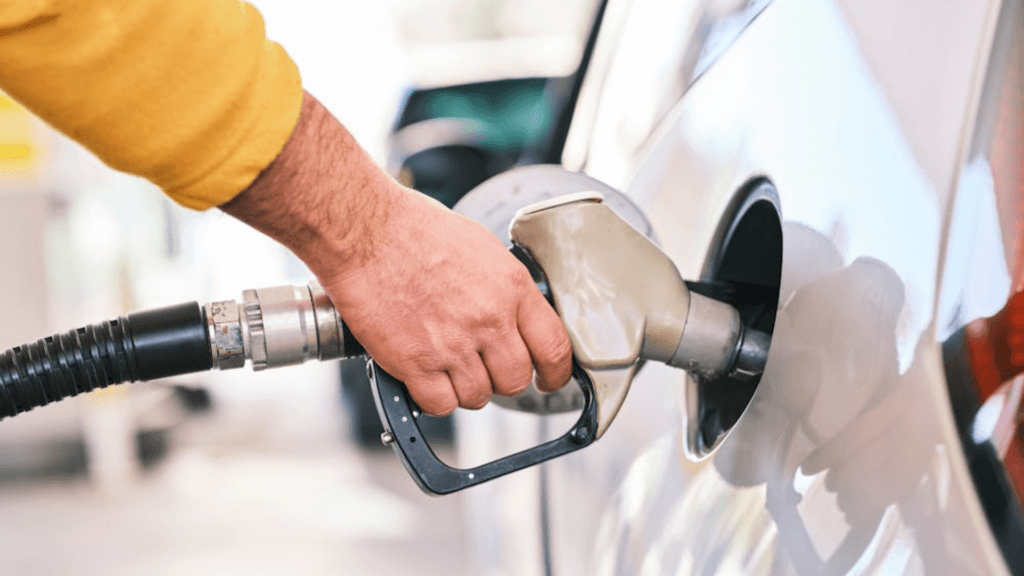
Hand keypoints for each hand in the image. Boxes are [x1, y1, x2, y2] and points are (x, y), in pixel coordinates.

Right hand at [222, 92, 572, 414]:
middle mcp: (489, 320)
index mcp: (512, 288)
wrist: (366, 231)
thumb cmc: (415, 229)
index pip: (555, 348)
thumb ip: (505, 287)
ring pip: (478, 397)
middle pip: (516, 380)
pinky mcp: (415, 363)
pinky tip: (425, 376)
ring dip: (466, 388)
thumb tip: (515, 314)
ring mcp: (453, 345)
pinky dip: (433, 398)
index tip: (549, 380)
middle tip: (485, 368)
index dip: (556, 374)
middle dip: (502, 379)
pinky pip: (440, 405)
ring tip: (447, 365)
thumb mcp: (481, 248)